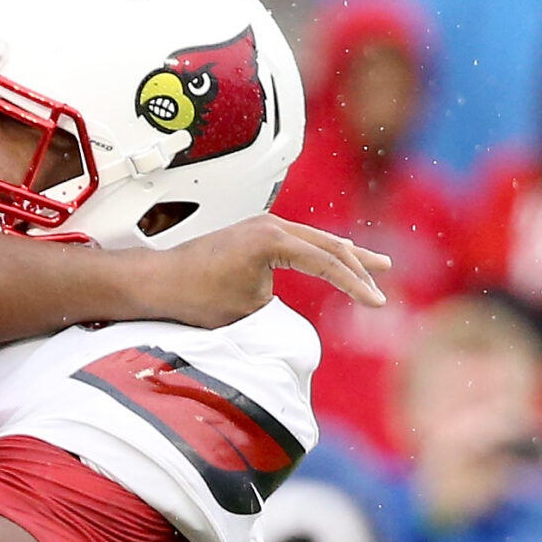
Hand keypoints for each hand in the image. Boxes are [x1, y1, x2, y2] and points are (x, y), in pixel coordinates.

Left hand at [139, 215, 390, 327]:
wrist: (157, 282)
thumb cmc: (196, 298)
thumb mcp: (248, 312)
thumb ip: (280, 309)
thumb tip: (299, 317)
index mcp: (274, 239)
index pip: (327, 262)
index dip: (354, 285)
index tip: (375, 302)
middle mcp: (271, 224)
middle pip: (327, 244)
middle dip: (358, 264)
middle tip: (383, 276)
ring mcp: (262, 225)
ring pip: (314, 239)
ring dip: (342, 254)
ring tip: (372, 263)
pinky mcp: (253, 233)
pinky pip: (297, 242)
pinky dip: (319, 253)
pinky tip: (332, 259)